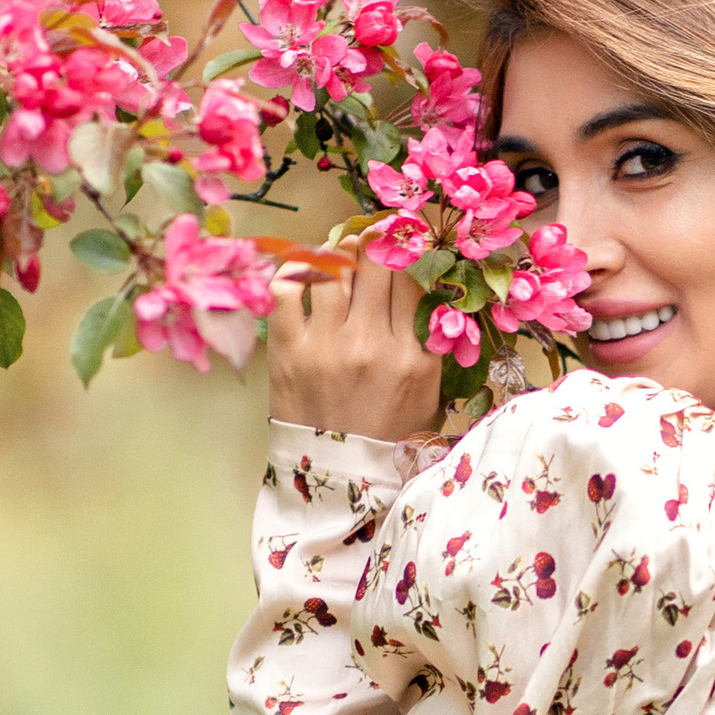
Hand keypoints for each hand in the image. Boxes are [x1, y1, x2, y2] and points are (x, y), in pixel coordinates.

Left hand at [266, 253, 445, 440]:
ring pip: (333, 268)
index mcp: (412, 357)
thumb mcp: (428, 393)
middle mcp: (372, 345)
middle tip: (373, 236)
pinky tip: (302, 268)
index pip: (412, 277)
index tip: (403, 239)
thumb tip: (425, 284)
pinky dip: (292, 270)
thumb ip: (429, 341)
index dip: (407, 249)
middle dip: (375, 241)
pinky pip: (286, 290)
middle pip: (375, 263)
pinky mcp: (288, 351)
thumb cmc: (387, 435)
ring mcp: (326, 346)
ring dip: (337, 250)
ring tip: (341, 249)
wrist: (340, 478)